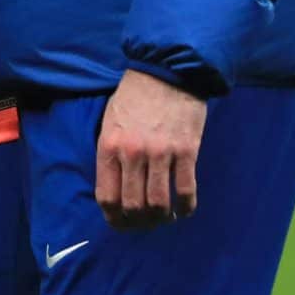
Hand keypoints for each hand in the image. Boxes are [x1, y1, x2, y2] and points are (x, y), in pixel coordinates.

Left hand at [95, 69, 206, 229]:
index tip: (122, 223)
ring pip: (159, 203)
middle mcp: (133, 153)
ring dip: (162, 217)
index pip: (107, 197)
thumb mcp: (109, 122)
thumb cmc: (134, 97)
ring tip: (165, 216)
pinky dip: (186, 207)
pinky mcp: (186, 151)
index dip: (114, 218)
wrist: (166, 72)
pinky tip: (184, 209)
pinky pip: (186, 191)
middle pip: (133, 206)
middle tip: (146, 222)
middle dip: (139, 222)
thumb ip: (111, 154)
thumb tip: (115, 189)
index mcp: (109, 146)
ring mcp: (160, 153)